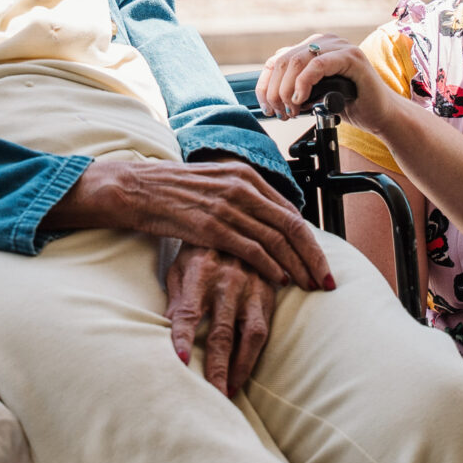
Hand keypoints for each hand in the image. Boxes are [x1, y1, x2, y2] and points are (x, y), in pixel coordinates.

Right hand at [51, 155, 334, 291]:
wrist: (135, 189)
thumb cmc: (173, 192)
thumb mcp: (215, 186)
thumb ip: (243, 201)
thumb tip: (269, 224)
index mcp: (246, 175)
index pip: (292, 211)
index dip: (311, 241)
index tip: (321, 263)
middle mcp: (242, 186)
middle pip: (292, 226)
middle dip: (313, 257)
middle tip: (326, 281)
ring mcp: (227, 204)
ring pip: (276, 239)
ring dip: (297, 266)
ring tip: (310, 286)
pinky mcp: (210, 224)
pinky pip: (251, 248)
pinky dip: (270, 266)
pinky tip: (281, 280)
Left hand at [165, 244, 280, 398]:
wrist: (239, 222)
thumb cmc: (199, 251)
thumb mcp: (180, 267)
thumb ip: (176, 297)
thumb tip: (164, 330)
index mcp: (199, 272)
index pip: (188, 311)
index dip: (184, 336)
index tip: (181, 360)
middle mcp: (228, 281)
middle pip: (222, 331)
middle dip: (216, 366)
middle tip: (210, 396)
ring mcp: (252, 288)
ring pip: (250, 335)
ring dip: (240, 367)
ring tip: (228, 391)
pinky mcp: (267, 294)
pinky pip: (264, 330)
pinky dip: (254, 355)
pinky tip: (242, 374)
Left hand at [258, 34, 395, 126]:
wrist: (381, 114)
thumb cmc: (350, 104)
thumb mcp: (314, 95)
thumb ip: (296, 87)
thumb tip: (270, 97)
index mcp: (313, 47)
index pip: (277, 61)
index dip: (266, 85)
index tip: (267, 108)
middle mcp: (324, 42)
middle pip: (283, 61)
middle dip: (275, 91)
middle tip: (280, 113)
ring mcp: (339, 46)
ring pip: (296, 61)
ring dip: (287, 90)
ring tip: (292, 110)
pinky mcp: (351, 57)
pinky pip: (318, 64)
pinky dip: (304, 83)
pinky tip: (302, 100)